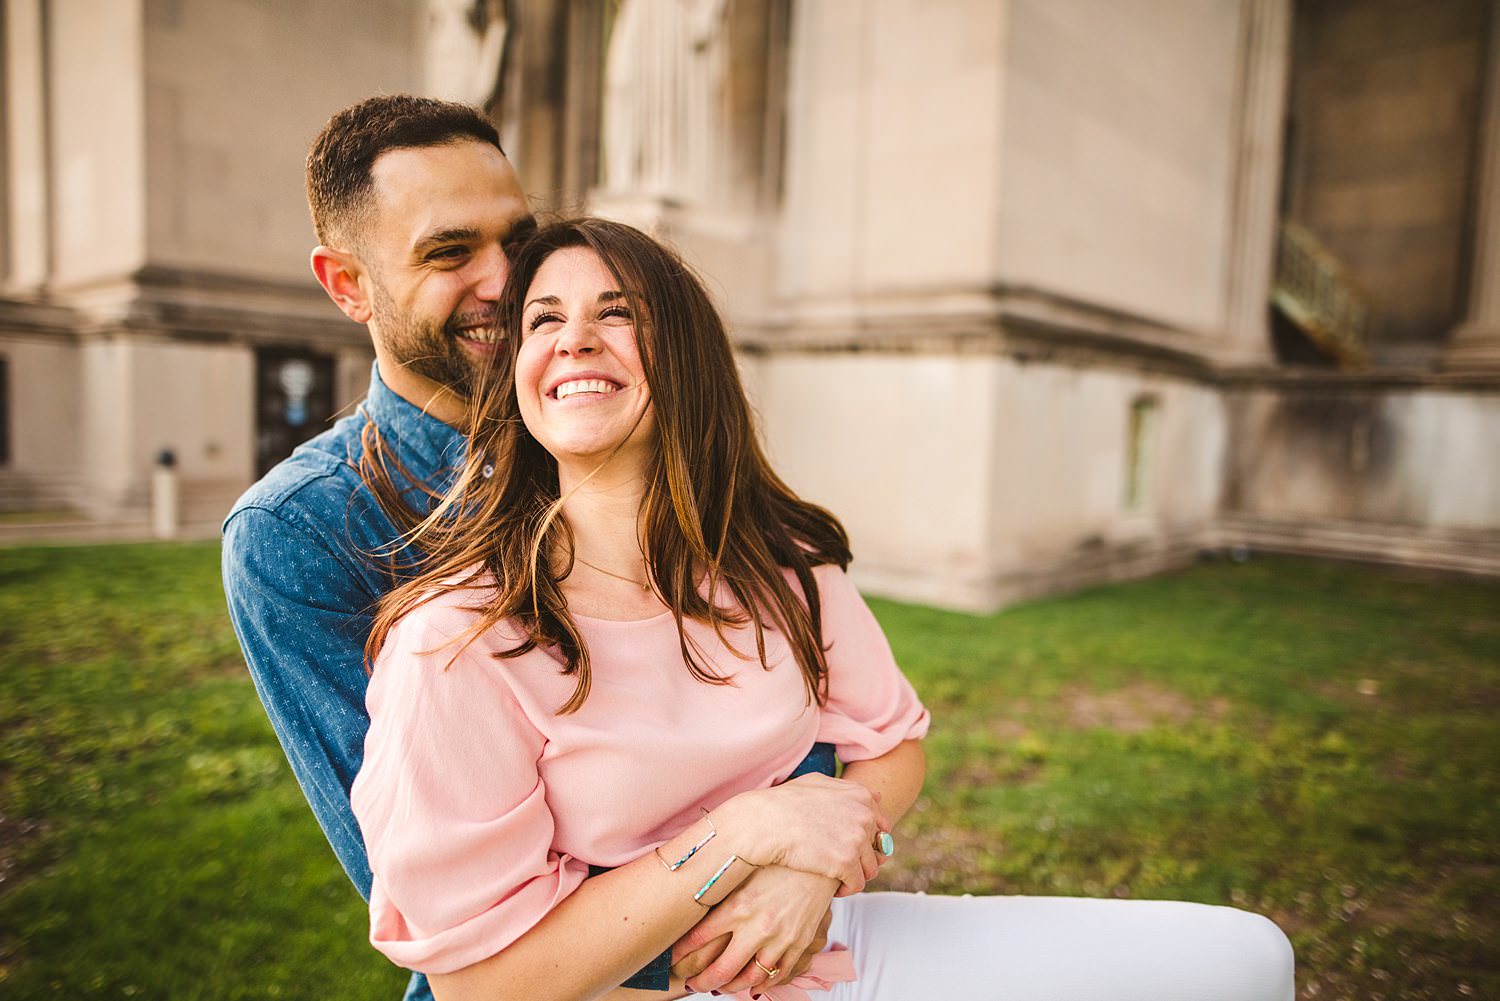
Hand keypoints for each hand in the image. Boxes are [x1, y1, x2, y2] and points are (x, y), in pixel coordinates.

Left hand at [671, 865, 837, 994]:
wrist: (819, 856)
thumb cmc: (777, 858)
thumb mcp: (742, 868)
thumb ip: (719, 886)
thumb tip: (690, 893)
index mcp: (737, 906)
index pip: (697, 940)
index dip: (679, 954)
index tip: (671, 958)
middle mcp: (756, 926)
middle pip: (720, 970)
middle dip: (699, 982)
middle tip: (688, 983)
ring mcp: (779, 938)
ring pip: (748, 978)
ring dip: (728, 987)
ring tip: (716, 987)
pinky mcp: (798, 943)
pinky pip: (777, 974)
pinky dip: (761, 984)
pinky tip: (750, 986)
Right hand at [716, 774, 888, 895]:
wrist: (763, 823)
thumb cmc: (784, 803)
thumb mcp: (817, 784)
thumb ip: (848, 790)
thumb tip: (877, 796)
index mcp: (861, 796)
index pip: (882, 826)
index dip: (867, 841)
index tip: (850, 848)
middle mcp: (864, 816)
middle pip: (877, 849)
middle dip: (862, 859)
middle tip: (842, 866)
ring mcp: (856, 839)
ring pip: (870, 869)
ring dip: (855, 876)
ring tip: (836, 879)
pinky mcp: (846, 863)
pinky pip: (857, 884)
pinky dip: (846, 889)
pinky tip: (832, 888)